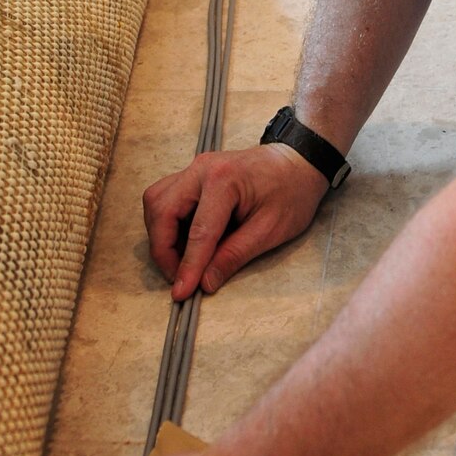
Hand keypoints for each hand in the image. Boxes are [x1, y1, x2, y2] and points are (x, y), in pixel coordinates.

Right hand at [144, 142, 327, 297]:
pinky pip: (165, 197)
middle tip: (179, 277)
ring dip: (161, 235)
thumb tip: (204, 283)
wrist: (298, 162)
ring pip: (156, 202)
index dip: (187, 266)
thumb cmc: (292, 192)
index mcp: (225, 179)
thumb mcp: (271, 230)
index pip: (198, 231)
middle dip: (163, 249)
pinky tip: (185, 241)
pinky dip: (166, 223)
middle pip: (162, 210)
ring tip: (182, 260)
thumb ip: (234, 255)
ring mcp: (195, 168)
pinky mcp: (192, 175)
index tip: (181, 293)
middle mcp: (202, 169)